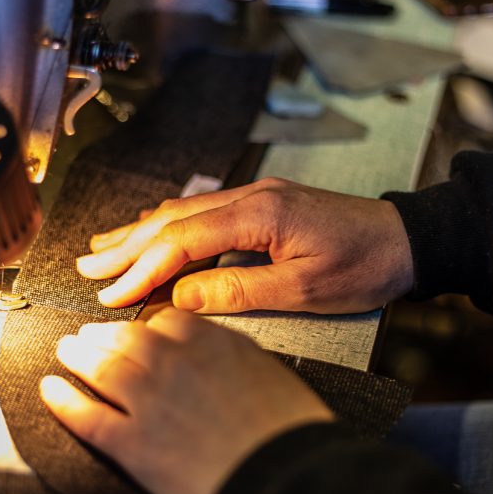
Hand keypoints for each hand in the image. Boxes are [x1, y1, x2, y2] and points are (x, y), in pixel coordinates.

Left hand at [40, 307, 332, 493]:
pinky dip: (62, 400)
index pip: (167, 321)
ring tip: (65, 352)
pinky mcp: (131, 445)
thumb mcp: (273, 376)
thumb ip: (234, 360)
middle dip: (104, 336)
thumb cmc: (293, 436)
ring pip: (101, 368)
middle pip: (126, 339)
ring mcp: (148, 402)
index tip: (140, 331)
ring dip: (77, 357)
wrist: (287, 484)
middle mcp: (174, 363)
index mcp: (214, 343)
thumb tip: (218, 360)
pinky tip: (49, 390)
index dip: (148, 326)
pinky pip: (85, 415)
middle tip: (88, 336)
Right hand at [77, 177, 413, 314]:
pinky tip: (151, 234)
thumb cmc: (364, 265)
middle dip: (127, 244)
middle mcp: (250, 196)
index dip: (142, 269)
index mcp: (259, 214)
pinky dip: (168, 225)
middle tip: (87, 265)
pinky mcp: (262, 203)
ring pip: (183, 210)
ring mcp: (255, 196)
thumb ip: (239, 291)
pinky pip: (201, 211)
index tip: (112, 293)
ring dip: (141, 231)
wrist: (405, 238)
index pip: (182, 241)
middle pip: (172, 218)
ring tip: (102, 248)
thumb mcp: (305, 291)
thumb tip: (182, 297)